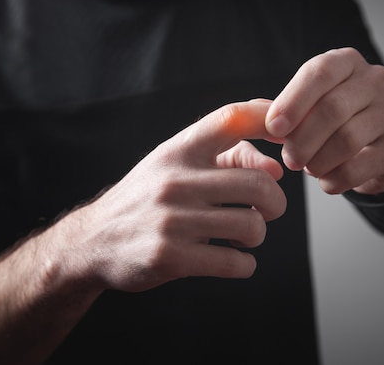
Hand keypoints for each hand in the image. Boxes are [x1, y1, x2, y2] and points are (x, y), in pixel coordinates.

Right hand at [64, 100, 285, 291]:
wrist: (94, 240)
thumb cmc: (148, 199)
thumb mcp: (177, 166)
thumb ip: (227, 157)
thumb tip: (276, 168)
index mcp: (179, 151)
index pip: (231, 118)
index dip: (268, 119)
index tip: (289, 136)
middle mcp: (175, 179)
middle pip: (259, 183)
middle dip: (276, 203)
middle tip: (268, 211)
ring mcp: (171, 219)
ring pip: (252, 225)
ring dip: (258, 236)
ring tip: (244, 237)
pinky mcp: (170, 257)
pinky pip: (234, 262)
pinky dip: (244, 264)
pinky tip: (233, 259)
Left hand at [265, 48, 383, 194]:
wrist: (374, 150)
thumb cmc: (331, 123)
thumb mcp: (305, 108)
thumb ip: (278, 110)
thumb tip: (248, 118)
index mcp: (347, 62)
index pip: (319, 72)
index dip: (293, 101)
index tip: (273, 129)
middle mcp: (377, 80)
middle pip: (333, 109)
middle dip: (302, 139)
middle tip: (289, 160)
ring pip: (347, 139)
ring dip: (318, 161)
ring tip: (308, 168)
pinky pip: (362, 166)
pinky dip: (336, 179)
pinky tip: (327, 181)